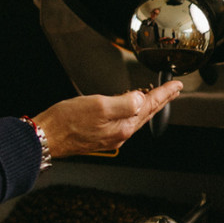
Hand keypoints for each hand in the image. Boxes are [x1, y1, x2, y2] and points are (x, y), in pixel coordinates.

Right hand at [33, 80, 182, 158]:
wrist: (47, 136)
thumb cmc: (66, 121)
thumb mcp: (98, 105)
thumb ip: (123, 102)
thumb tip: (141, 98)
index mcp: (122, 127)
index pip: (150, 106)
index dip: (164, 93)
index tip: (175, 85)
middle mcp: (120, 134)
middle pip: (147, 113)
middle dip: (161, 100)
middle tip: (173, 89)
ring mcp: (110, 136)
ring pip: (136, 118)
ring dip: (148, 105)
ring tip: (156, 95)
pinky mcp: (100, 135)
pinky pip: (124, 121)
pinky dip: (133, 111)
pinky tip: (129, 106)